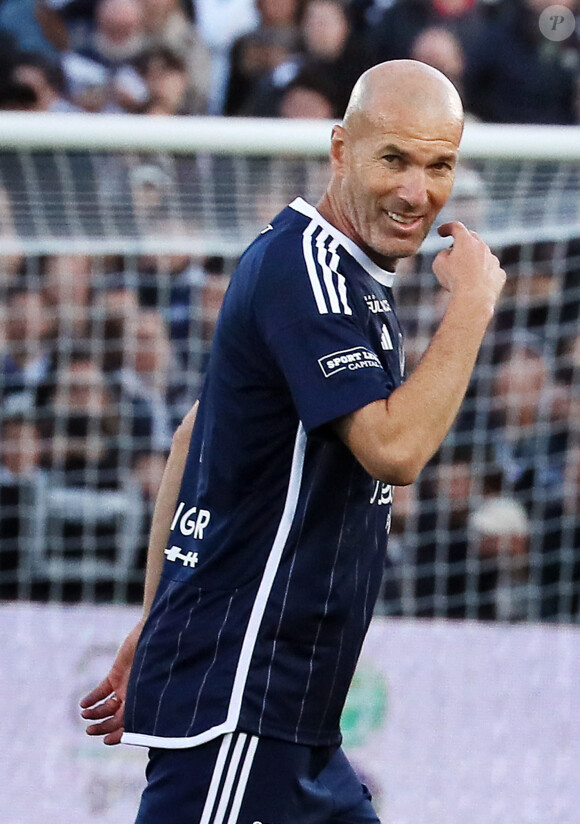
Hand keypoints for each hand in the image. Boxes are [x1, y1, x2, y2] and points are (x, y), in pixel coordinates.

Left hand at [79, 620, 143, 744]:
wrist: (155, 634)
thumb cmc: (161, 659)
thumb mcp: (152, 683)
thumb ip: (142, 704)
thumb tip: (131, 726)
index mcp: (145, 703)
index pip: (131, 726)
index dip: (119, 735)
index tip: (107, 740)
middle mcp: (134, 698)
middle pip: (116, 719)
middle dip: (103, 727)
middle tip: (90, 731)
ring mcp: (125, 686)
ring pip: (107, 706)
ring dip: (95, 713)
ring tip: (85, 715)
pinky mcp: (116, 675)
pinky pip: (102, 690)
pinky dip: (92, 698)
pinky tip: (84, 704)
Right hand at [433, 221, 504, 308]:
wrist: (474, 299)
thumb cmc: (454, 280)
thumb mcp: (438, 264)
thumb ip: (443, 254)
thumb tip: (449, 253)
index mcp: (466, 241)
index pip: (456, 227)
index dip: (447, 227)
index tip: (441, 232)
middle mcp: (482, 247)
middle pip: (472, 238)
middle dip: (462, 241)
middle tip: (453, 250)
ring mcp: (493, 260)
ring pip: (483, 254)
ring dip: (473, 259)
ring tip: (463, 272)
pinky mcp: (499, 274)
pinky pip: (490, 270)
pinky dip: (483, 273)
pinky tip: (476, 283)